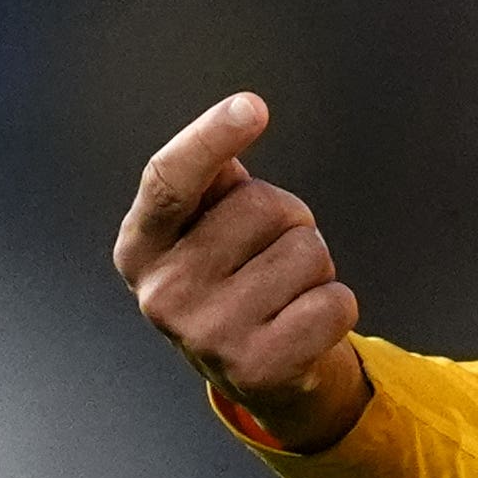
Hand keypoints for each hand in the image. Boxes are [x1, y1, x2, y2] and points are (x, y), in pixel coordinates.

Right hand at [116, 92, 367, 449]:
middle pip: (263, 206)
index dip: (210, 138)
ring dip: (315, 266)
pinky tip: (305, 324)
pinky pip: (336, 301)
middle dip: (288, 220)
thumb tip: (239, 117)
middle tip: (270, 255)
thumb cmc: (235, 277)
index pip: (170, 181)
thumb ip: (212, 177)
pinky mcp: (261, 369)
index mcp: (141, 248)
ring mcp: (209, 336)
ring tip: (286, 293)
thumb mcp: (205, 226)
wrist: (260, 370)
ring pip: (308, 252)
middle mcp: (163, 294)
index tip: (251, 107)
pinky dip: (337, 306)